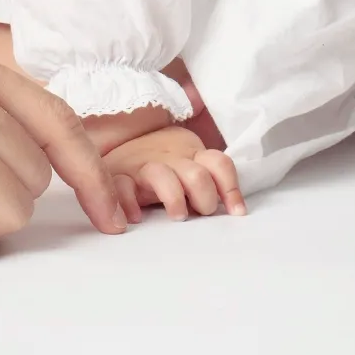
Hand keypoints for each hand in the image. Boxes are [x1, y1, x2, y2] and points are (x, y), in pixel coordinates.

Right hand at [101, 123, 245, 219]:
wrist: (118, 137)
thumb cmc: (162, 162)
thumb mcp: (188, 165)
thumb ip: (207, 182)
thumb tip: (232, 210)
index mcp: (191, 155)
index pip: (219, 164)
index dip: (231, 189)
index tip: (237, 213)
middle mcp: (170, 158)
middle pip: (196, 175)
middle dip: (204, 198)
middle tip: (201, 213)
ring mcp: (143, 165)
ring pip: (161, 176)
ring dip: (174, 198)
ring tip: (177, 216)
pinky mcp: (117, 176)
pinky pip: (121, 187)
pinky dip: (129, 203)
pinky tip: (136, 218)